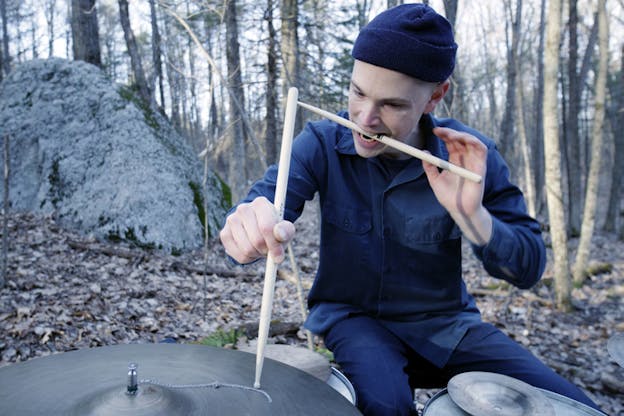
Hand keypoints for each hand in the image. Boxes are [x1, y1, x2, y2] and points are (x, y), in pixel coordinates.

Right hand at [219, 196, 295, 263]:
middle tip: (269, 250)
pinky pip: (238, 255)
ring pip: (247, 249)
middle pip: (257, 240)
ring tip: (261, 247)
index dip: (274, 245)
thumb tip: (279, 234)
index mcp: (260, 203)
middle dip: (266, 250)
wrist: (257, 226)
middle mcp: (243, 209)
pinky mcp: (224, 234)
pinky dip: (248, 258)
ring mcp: (231, 220)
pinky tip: (251, 250)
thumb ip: (286, 230)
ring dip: (257, 254)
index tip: (279, 255)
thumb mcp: (284, 228)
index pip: (266, 227)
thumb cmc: (274, 228)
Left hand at [422, 127, 491, 244]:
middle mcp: (465, 159)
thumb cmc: (448, 197)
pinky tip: (465, 140)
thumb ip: (429, 167)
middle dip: (450, 133)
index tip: (434, 131)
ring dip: (462, 135)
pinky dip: (475, 142)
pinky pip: (482, 150)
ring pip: (472, 142)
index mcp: (455, 161)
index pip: (451, 143)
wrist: (459, 210)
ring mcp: (473, 162)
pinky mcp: (481, 167)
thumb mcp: (435, 180)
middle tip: (439, 131)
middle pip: (460, 140)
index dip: (444, 135)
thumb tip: (423, 152)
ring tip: (450, 135)